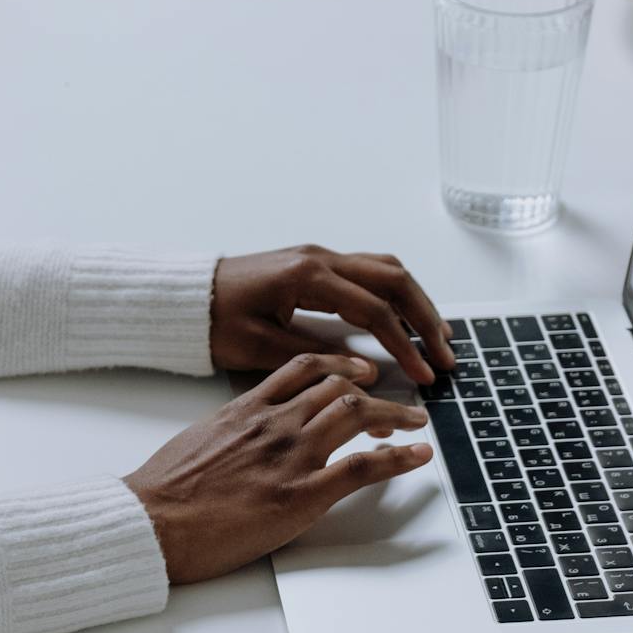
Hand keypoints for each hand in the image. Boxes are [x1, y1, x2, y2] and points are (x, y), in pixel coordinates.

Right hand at [125, 353, 432, 584]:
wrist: (152, 520)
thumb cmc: (163, 491)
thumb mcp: (197, 442)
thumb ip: (230, 432)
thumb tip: (243, 438)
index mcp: (246, 408)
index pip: (303, 370)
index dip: (339, 367)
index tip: (356, 373)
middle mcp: (274, 423)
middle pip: (339, 388)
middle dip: (375, 391)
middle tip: (396, 402)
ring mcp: (291, 456)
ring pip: (357, 415)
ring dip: (395, 416)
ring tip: (416, 421)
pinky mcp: (301, 494)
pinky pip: (363, 467)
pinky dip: (399, 457)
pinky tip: (418, 455)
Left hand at [210, 245, 457, 383]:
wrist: (187, 298)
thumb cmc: (214, 322)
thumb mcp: (259, 348)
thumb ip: (315, 356)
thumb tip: (366, 370)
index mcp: (308, 278)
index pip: (375, 310)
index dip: (405, 345)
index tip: (424, 375)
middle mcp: (320, 258)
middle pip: (394, 280)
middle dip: (426, 319)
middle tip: (446, 355)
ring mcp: (319, 257)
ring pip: (386, 270)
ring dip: (417, 302)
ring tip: (438, 336)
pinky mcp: (316, 264)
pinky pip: (369, 272)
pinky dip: (395, 293)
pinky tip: (406, 318)